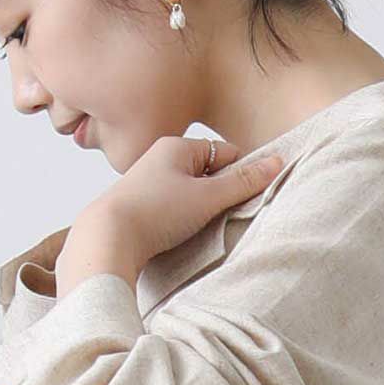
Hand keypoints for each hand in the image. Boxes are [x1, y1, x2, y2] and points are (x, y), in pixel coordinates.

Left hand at [74, 134, 284, 274]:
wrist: (106, 238)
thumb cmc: (154, 213)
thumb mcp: (207, 196)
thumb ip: (244, 182)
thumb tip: (277, 163)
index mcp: (176, 146)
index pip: (225, 153)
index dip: (241, 175)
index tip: (247, 197)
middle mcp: (160, 159)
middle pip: (208, 173)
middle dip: (221, 194)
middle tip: (224, 215)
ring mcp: (149, 183)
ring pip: (191, 193)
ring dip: (202, 211)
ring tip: (199, 228)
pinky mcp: (141, 207)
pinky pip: (174, 209)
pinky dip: (183, 221)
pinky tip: (181, 235)